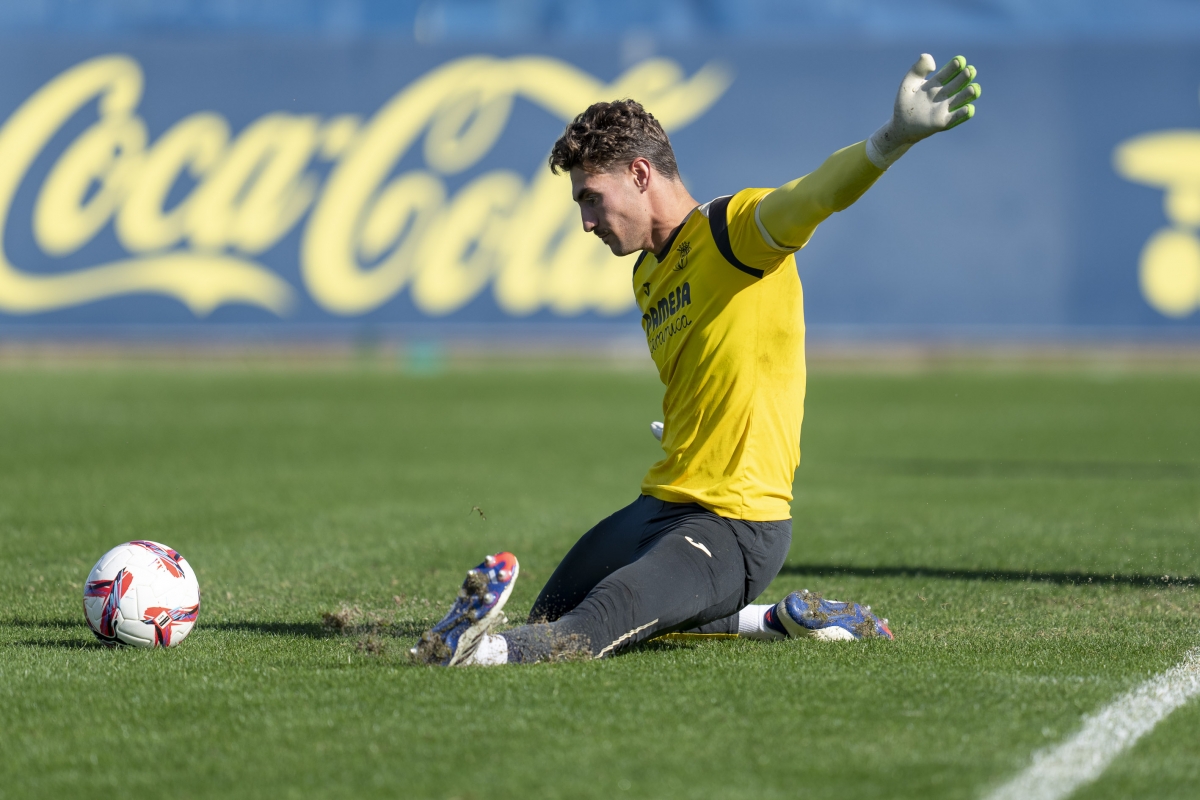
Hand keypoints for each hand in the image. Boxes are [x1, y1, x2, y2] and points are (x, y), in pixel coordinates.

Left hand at [866, 54, 980, 168]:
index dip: (954, 66)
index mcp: (935, 83)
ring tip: (974, 88)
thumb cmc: (904, 103)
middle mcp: (943, 94)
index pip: (947, 72)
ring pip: (960, 99)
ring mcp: (944, 108)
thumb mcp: (908, 83)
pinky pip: (955, 118)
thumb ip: (917, 69)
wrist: (900, 125)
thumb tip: (929, 58)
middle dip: (964, 77)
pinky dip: (962, 114)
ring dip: (968, 94)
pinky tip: (968, 108)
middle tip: (970, 70)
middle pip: (957, 84)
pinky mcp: (943, 122)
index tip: (959, 60)